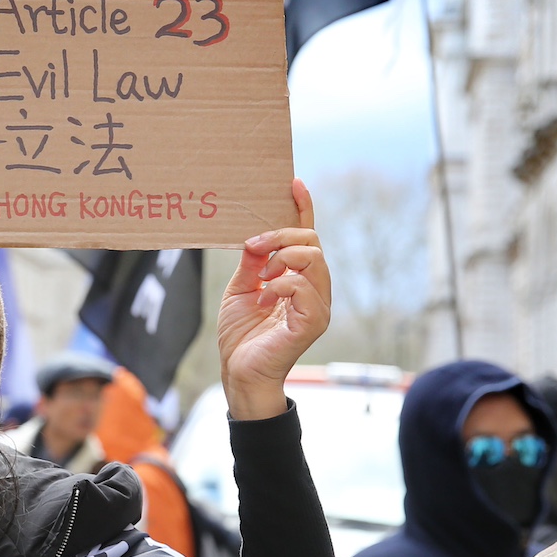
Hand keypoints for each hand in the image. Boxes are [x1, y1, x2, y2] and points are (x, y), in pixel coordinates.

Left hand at [217, 179, 330, 420]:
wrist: (239, 372)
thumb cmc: (241, 336)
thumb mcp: (240, 290)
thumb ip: (251, 263)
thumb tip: (255, 237)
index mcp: (297, 278)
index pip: (306, 238)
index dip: (302, 209)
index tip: (292, 184)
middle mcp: (314, 288)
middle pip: (312, 242)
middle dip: (281, 236)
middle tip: (253, 247)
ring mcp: (317, 305)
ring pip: (313, 258)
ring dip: (281, 259)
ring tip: (260, 278)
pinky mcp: (313, 321)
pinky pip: (303, 286)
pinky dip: (279, 284)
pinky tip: (263, 299)